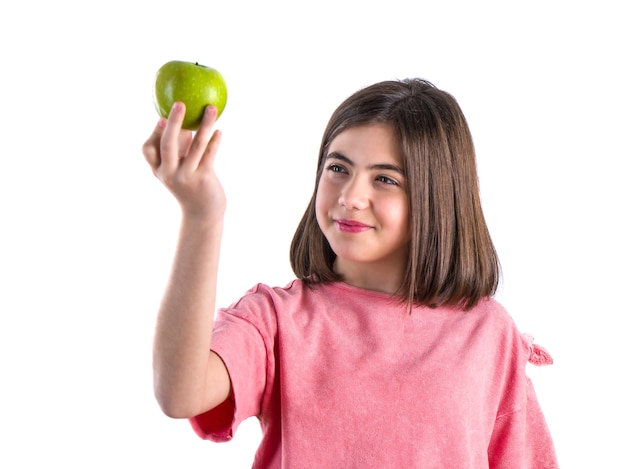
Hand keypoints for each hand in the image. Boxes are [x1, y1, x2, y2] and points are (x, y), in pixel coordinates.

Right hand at [142, 102, 224, 219]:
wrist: (202, 214)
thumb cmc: (190, 186)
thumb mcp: (178, 169)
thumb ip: (179, 149)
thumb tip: (186, 120)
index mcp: (159, 170)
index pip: (148, 150)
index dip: (154, 133)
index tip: (161, 118)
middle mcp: (169, 173)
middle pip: (167, 144)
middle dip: (173, 122)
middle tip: (180, 103)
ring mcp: (186, 177)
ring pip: (196, 146)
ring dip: (204, 124)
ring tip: (211, 109)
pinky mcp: (203, 179)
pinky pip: (209, 155)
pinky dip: (214, 141)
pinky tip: (219, 131)